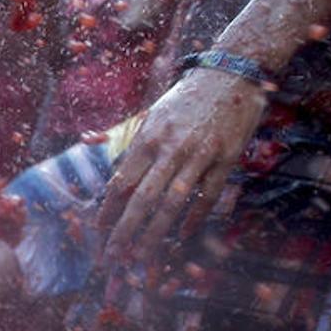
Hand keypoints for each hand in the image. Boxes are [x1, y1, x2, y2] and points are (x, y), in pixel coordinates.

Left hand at [98, 69, 266, 259]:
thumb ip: (138, 150)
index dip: (108, 209)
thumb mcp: (154, 118)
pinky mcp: (227, 158)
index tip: (99, 230)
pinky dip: (196, 216)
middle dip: (125, 230)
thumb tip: (117, 184)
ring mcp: (200, 154)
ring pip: (173, 202)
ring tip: (142, 255)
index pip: (122, 182)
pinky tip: (184, 234)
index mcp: (149, 138)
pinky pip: (209, 194)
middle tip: (113, 256)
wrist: (231, 74)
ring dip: (156, 232)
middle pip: (143, 198)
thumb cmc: (187, 99)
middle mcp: (171, 148)